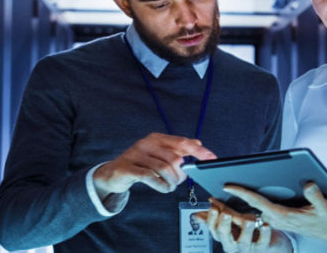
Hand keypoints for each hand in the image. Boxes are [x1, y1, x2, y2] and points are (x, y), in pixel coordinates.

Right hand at [91, 133, 216, 195]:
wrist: (113, 173)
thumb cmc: (140, 164)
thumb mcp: (159, 154)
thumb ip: (177, 149)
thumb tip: (198, 143)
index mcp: (156, 138)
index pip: (182, 142)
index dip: (199, 151)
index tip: (212, 158)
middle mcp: (146, 143)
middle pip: (174, 158)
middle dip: (181, 174)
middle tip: (179, 181)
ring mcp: (135, 154)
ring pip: (163, 169)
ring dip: (171, 182)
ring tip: (170, 186)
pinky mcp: (128, 168)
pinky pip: (150, 177)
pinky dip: (161, 185)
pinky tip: (163, 188)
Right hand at [192, 198, 289, 252]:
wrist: (270, 243)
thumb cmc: (248, 232)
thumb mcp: (232, 223)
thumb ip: (217, 217)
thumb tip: (196, 215)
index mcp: (225, 237)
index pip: (214, 230)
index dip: (212, 220)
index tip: (213, 208)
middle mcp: (234, 245)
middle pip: (225, 237)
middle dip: (224, 225)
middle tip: (226, 214)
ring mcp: (248, 248)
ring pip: (243, 242)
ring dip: (245, 231)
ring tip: (248, 220)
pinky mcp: (262, 248)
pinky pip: (262, 242)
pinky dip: (264, 234)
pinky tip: (265, 225)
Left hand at [224, 182, 326, 250]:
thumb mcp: (326, 207)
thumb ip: (315, 196)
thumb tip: (308, 184)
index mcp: (284, 216)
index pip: (258, 203)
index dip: (242, 193)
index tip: (227, 185)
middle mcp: (277, 219)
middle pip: (250, 209)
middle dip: (231, 203)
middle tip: (211, 195)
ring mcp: (277, 221)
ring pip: (252, 213)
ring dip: (236, 207)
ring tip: (218, 198)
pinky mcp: (280, 220)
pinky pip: (259, 214)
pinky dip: (247, 209)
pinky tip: (238, 203)